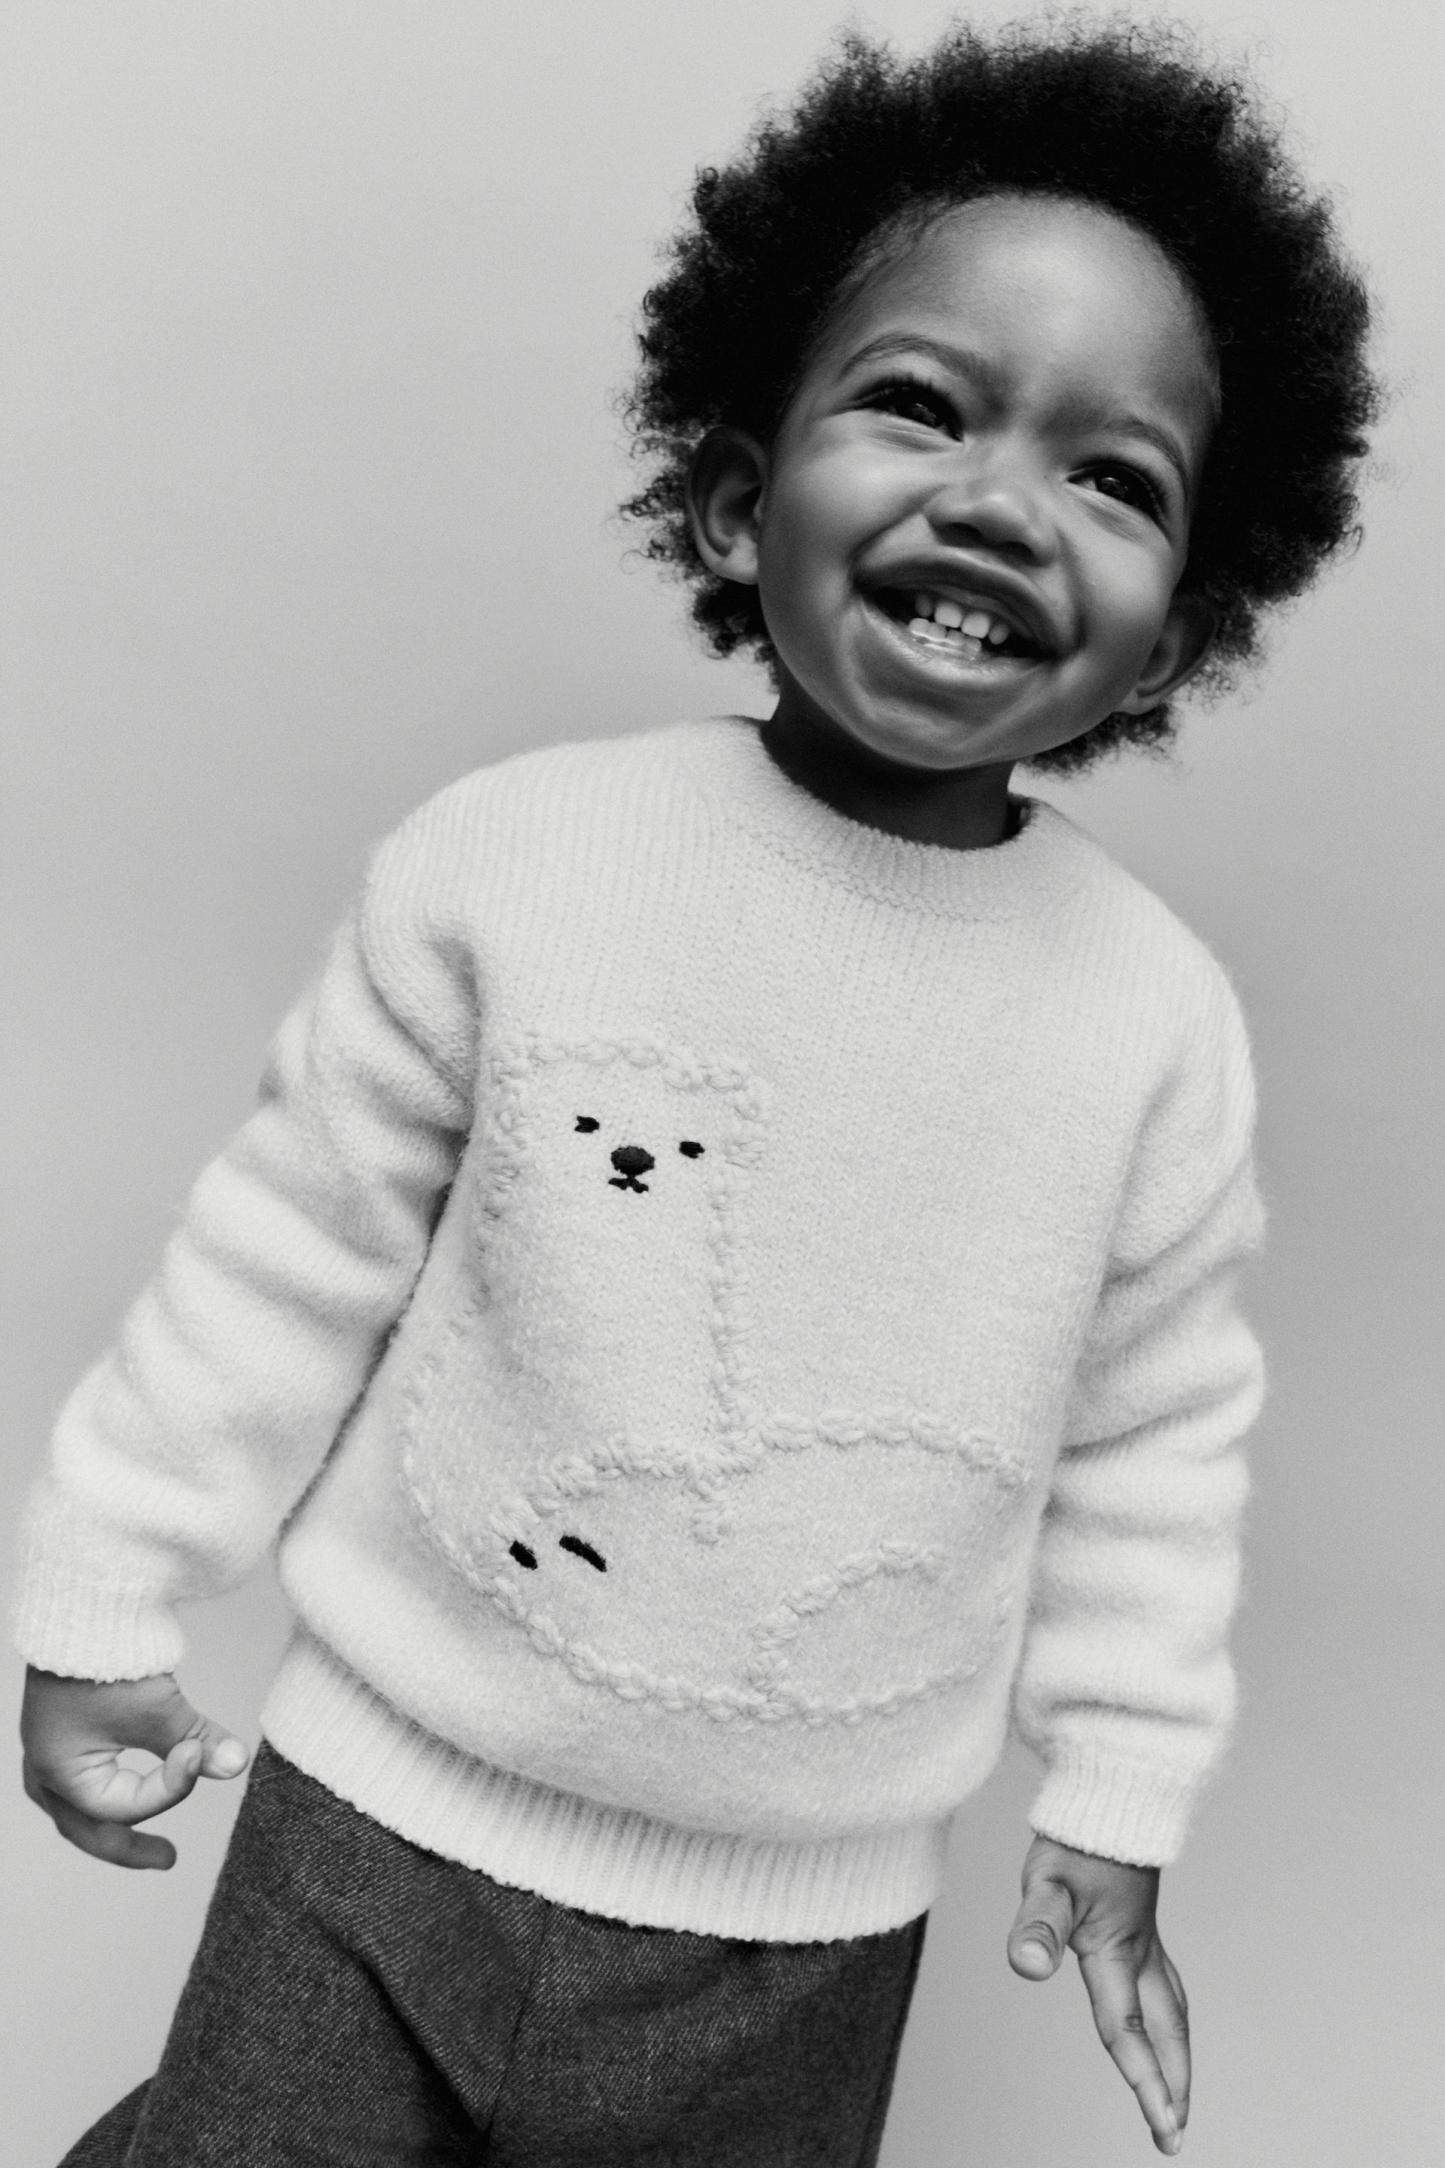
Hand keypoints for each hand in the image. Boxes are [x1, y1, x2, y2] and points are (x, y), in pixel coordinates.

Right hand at [20, 1666, 248, 1869]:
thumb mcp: (159, 1708)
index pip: (124, 1807)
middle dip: (130, 1849)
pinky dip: (103, 1796)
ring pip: (77, 1811)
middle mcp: (44, 1770)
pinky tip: (124, 1794)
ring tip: (145, 1848)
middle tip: (168, 1860)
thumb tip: (236, 1764)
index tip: (198, 1752)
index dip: (170, 1787)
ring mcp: (46, 1752)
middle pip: (89, 1829)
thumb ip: (198, 1740)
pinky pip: (77, 1782)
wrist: (84, 1607)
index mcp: (60, 1773)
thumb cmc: (108, 1660)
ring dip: (112, 1828)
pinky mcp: (57, 1732)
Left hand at [1007, 1833, 1188, 2154]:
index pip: (1129, 2029)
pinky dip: (1172, 2018)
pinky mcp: (1142, 1922)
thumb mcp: (1046, 1881)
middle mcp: (1140, 1952)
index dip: (1145, 2081)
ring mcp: (1146, 1937)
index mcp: (1117, 1952)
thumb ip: (1037, 1926)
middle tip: (1174, 2131)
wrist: (1111, 1792)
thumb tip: (1028, 1969)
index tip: (1164, 2129)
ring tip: (1178, 2092)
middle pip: (1166, 2029)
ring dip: (1178, 2054)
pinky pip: (1167, 1983)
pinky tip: (1161, 2020)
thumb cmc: (1076, 1837)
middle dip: (1173, 2083)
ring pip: (1173, 2008)